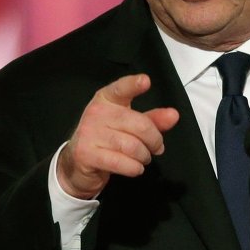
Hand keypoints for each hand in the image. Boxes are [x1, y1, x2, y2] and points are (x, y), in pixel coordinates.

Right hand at [57, 74, 178, 198]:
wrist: (77, 164)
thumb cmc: (107, 139)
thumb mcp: (128, 125)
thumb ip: (152, 120)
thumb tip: (173, 115)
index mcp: (106, 99)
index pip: (120, 89)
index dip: (133, 85)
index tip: (145, 81)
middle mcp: (96, 112)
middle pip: (139, 124)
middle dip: (154, 140)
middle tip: (157, 148)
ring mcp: (89, 133)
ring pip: (132, 146)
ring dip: (144, 156)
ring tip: (144, 158)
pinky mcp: (86, 154)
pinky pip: (121, 162)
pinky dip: (134, 168)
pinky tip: (135, 167)